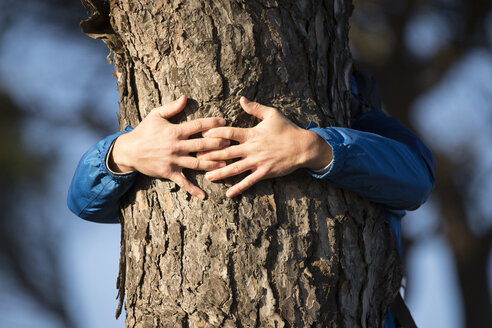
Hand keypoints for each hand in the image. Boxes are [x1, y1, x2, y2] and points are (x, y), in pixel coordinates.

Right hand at [109, 95, 228, 198]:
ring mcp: (173, 160)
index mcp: (174, 131)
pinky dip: (192, 189)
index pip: (197, 125)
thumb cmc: (144, 131)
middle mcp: (176, 146)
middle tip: (231, 144)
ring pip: (197, 163)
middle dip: (218, 144)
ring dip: (212, 164)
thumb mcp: (156, 115)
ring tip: (226, 165)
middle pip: (201, 145)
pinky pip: (183, 182)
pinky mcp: (169, 173)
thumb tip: (185, 97)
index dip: (212, 123)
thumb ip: (172, 107)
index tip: (224, 122)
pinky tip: (203, 195)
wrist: (128, 151)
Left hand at [199, 97, 331, 196]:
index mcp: (252, 134)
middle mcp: (252, 149)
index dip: (214, 133)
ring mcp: (257, 162)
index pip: (229, 133)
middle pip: (227, 152)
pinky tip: (228, 194)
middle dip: (210, 155)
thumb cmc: (287, 129)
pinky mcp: (264, 172)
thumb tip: (241, 99)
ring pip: (234, 168)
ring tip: (207, 176)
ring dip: (220, 172)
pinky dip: (238, 188)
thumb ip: (255, 108)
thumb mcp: (272, 114)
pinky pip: (249, 182)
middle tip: (196, 157)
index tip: (202, 135)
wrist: (303, 147)